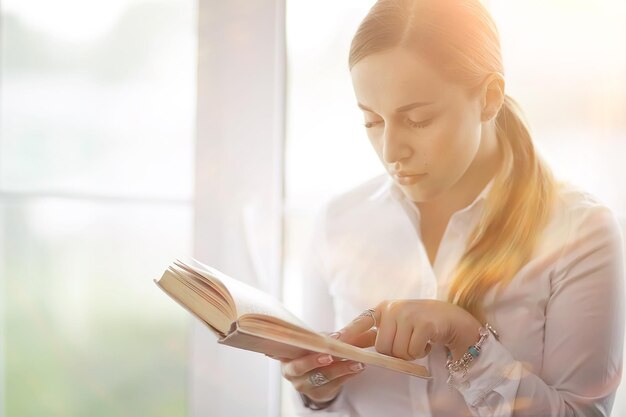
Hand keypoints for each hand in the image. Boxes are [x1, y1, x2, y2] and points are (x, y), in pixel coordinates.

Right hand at [269, 332, 367, 403]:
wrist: (312, 376)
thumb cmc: (311, 353)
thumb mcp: (311, 344)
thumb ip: (321, 338)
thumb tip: (337, 336)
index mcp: (286, 356)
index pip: (291, 350)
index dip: (304, 343)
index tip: (322, 339)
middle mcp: (291, 373)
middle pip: (302, 367)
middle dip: (317, 360)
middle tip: (333, 355)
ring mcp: (304, 386)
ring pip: (322, 377)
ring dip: (341, 368)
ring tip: (357, 362)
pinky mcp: (318, 394)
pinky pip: (334, 385)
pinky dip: (348, 375)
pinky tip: (358, 368)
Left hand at [336, 299, 482, 361]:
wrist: (452, 318)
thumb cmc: (421, 324)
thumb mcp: (396, 325)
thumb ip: (377, 335)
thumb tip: (351, 347)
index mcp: (383, 308)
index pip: (362, 322)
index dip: (347, 333)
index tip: (333, 340)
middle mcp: (393, 308)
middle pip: (382, 347)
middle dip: (396, 353)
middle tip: (409, 344)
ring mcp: (409, 314)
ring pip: (398, 352)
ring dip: (410, 354)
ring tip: (419, 341)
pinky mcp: (424, 323)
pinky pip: (413, 351)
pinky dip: (421, 352)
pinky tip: (428, 341)